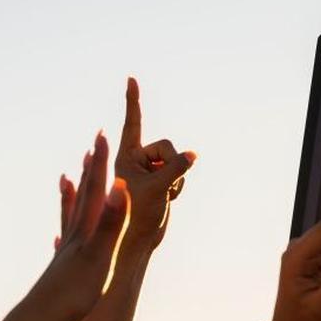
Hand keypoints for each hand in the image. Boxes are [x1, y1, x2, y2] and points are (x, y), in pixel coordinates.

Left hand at [26, 132, 131, 320]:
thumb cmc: (71, 294)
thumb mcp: (98, 258)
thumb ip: (110, 223)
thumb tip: (119, 188)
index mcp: (86, 232)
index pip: (96, 190)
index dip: (100, 163)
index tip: (102, 135)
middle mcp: (74, 236)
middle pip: (82, 197)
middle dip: (90, 171)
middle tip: (92, 146)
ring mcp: (66, 253)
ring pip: (71, 216)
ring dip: (74, 196)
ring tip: (69, 179)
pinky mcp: (62, 271)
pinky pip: (64, 242)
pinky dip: (64, 232)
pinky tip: (59, 237)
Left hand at [112, 77, 194, 248]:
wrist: (136, 242)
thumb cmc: (136, 216)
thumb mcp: (157, 188)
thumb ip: (175, 168)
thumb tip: (193, 154)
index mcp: (126, 156)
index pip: (132, 123)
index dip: (133, 101)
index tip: (130, 78)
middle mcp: (136, 160)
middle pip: (166, 147)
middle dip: (171, 164)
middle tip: (164, 185)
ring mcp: (149, 171)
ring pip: (175, 162)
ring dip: (176, 179)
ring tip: (163, 196)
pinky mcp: (159, 183)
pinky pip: (179, 175)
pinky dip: (178, 187)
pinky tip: (168, 200)